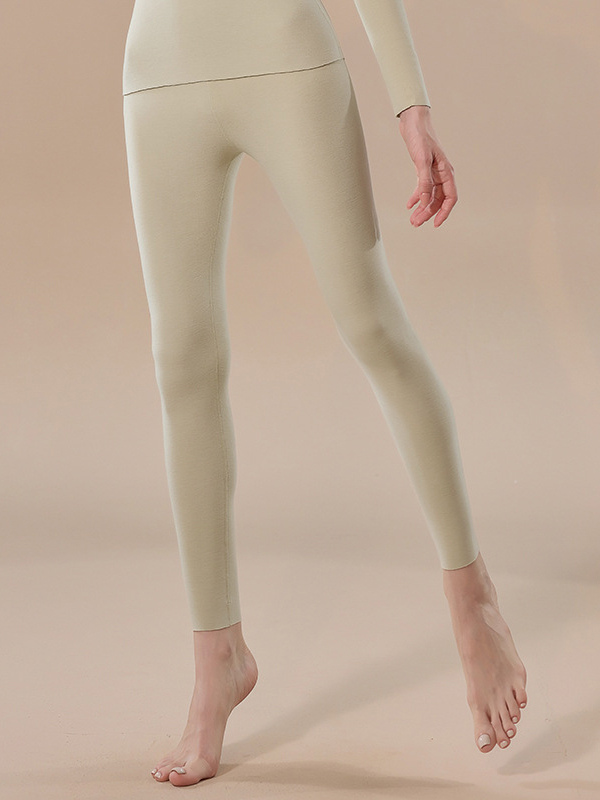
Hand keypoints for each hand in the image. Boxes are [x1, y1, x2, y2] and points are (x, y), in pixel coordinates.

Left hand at [397, 105, 457, 227]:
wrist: (413, 121)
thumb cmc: (420, 137)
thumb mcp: (421, 160)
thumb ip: (424, 182)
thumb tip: (426, 202)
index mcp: (446, 172)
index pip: (450, 197)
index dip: (444, 212)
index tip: (435, 224)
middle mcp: (442, 174)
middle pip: (438, 200)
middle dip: (428, 213)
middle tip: (415, 223)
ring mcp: (433, 172)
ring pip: (430, 196)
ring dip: (422, 208)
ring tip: (412, 219)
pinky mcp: (424, 169)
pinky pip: (423, 188)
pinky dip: (417, 197)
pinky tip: (409, 205)